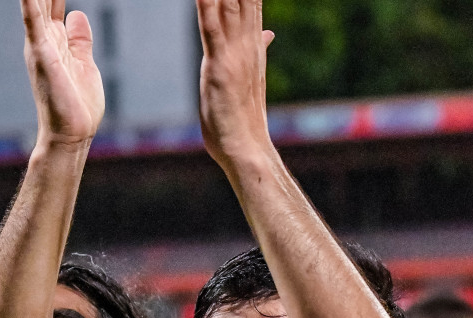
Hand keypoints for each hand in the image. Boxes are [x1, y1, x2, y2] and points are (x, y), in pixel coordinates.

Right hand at [22, 0, 104, 146]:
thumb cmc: (77, 104)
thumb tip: (79, 14)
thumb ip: (79, 39)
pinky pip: (33, 23)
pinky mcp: (42, 55)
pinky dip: (30, 4)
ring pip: (35, 2)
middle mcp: (42, 37)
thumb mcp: (84, 62)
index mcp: (54, 37)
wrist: (72, 135)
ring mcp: (39, 45)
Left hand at [196, 0, 275, 167]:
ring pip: (226, 2)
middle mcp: (246, 41)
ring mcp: (234, 51)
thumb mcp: (248, 75)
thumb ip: (256, 47)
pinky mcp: (219, 65)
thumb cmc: (242, 116)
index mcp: (252, 41)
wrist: (246, 148)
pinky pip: (209, 25)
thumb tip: (267, 32)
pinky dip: (205, 3)